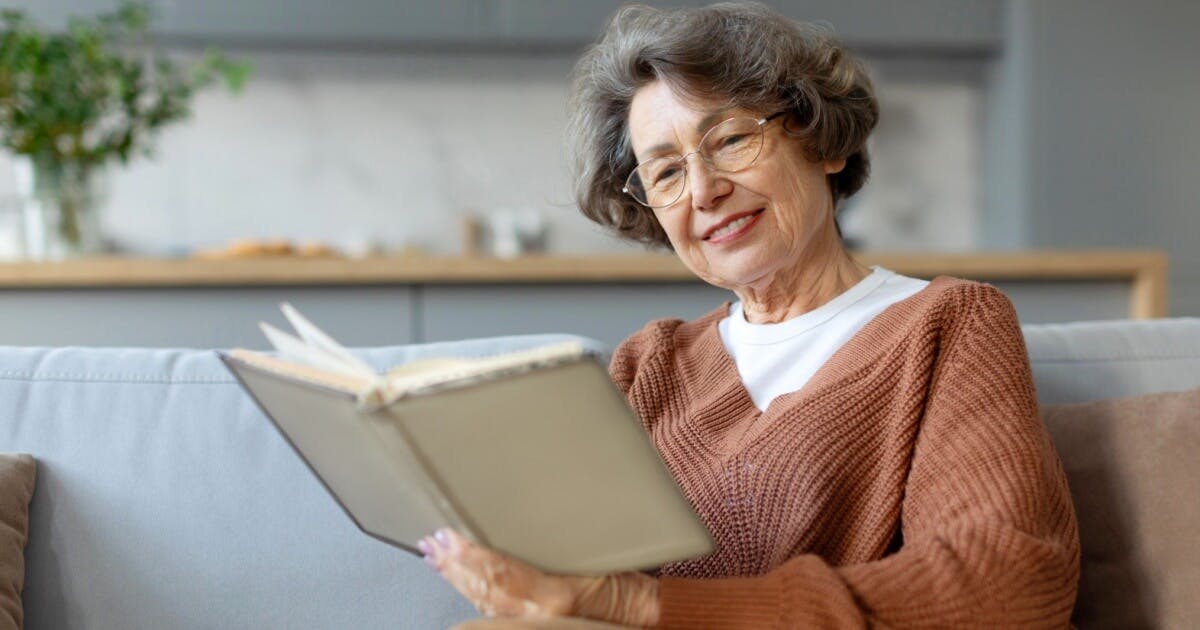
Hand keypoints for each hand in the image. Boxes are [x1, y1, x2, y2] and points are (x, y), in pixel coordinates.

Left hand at [419, 529, 659, 626]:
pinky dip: (475, 597)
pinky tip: (464, 584)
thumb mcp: (599, 559)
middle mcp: (539, 617)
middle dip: (454, 565)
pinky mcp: (537, 628)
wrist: (651, 620)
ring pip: (485, 604)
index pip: (499, 572)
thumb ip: (556, 550)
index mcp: (555, 597)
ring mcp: (535, 626)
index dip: (469, 554)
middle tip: (433, 542)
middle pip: (484, 589)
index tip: (448, 536)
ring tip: (438, 559)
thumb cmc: (633, 591)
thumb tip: (520, 530)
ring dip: (458, 580)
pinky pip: (497, 614)